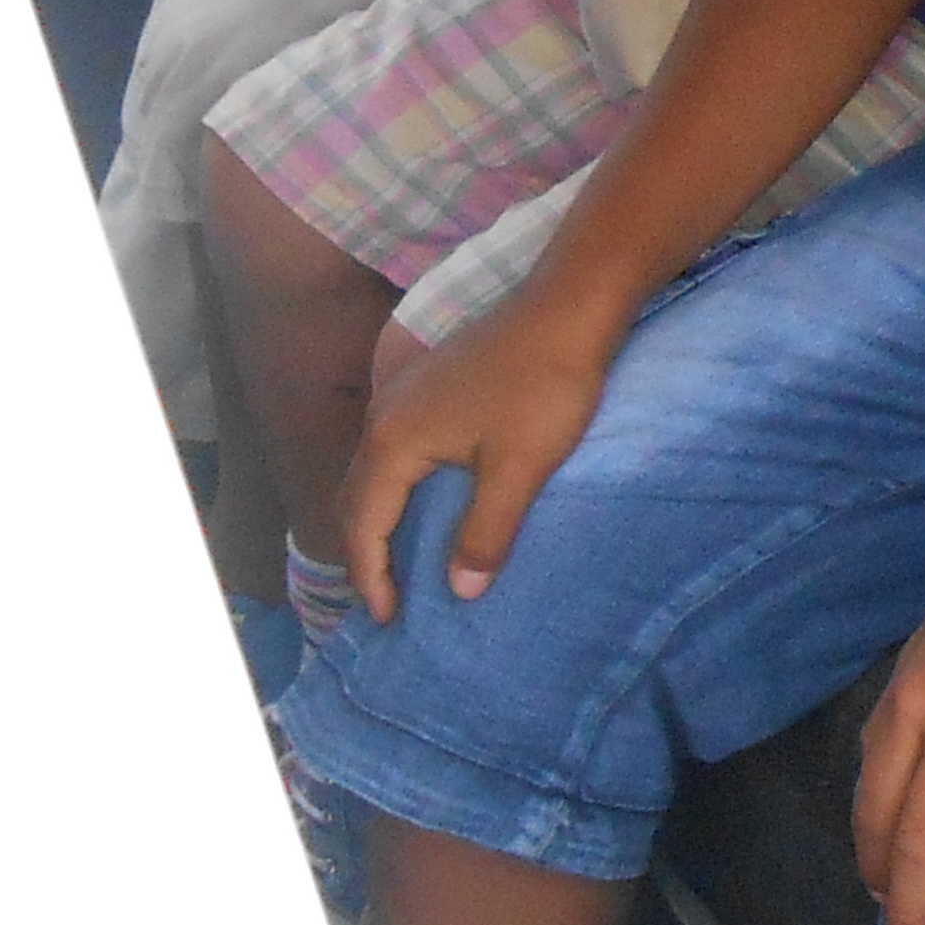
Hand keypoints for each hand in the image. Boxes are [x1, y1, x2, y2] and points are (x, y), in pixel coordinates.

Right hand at [332, 278, 619, 619]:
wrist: (569, 305)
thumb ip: (484, 533)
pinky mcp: (428, 386)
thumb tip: (461, 592)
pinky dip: (395, 490)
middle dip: (364, 554)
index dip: (371, 577)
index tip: (388, 620)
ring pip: (372, 472)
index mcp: (395, 441)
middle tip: (386, 600)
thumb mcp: (519, 470)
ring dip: (377, 520)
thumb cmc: (545, 386)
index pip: (363, 526)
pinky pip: (393, 451)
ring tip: (399, 561)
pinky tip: (426, 504)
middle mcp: (384, 416)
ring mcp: (403, 396)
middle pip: (355, 499)